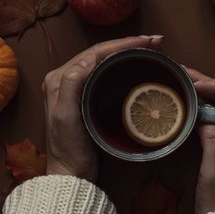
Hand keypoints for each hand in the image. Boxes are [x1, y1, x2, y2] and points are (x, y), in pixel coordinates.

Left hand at [42, 36, 162, 181]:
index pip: (94, 53)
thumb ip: (71, 84)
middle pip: (100, 53)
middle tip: (155, 42)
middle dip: (128, 44)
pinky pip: (105, 73)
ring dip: (127, 52)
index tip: (148, 41)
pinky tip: (136, 64)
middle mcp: (65, 78)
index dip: (122, 44)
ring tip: (150, 48)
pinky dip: (123, 65)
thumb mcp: (66, 117)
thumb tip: (90, 58)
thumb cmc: (69, 149)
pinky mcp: (85, 96)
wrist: (71, 173)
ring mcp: (76, 87)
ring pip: (104, 61)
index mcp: (59, 78)